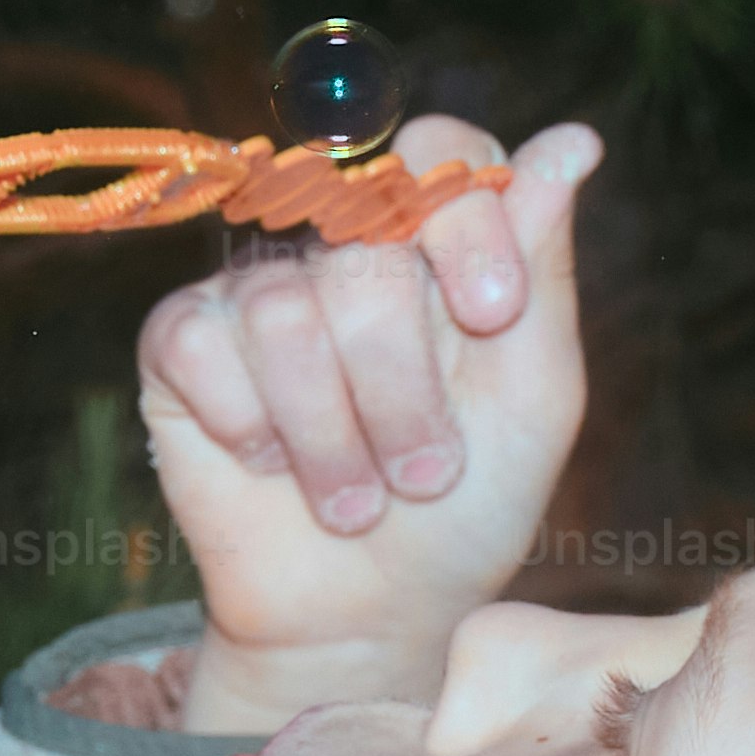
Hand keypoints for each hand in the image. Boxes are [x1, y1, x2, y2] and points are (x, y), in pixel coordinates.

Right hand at [132, 116, 599, 735]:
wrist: (369, 616)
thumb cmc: (464, 505)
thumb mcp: (534, 396)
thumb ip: (544, 269)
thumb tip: (574, 140)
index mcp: (435, 241)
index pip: (441, 150)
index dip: (464, 220)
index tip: (493, 314)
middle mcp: (341, 244)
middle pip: (367, 250)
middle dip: (405, 388)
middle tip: (426, 476)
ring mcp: (257, 287)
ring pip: (288, 310)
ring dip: (334, 435)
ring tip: (355, 499)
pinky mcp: (180, 340)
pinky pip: (202, 343)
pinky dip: (252, 428)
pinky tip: (270, 465)